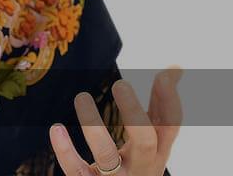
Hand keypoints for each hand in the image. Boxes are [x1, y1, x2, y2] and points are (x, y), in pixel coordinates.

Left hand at [48, 67, 183, 175]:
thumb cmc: (138, 164)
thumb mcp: (152, 139)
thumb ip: (159, 105)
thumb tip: (177, 67)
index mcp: (157, 151)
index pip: (170, 126)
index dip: (170, 101)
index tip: (164, 74)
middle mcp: (141, 166)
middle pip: (144, 142)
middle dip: (135, 113)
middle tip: (120, 84)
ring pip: (107, 156)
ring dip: (93, 126)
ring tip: (81, 97)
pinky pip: (77, 171)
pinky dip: (65, 151)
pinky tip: (56, 128)